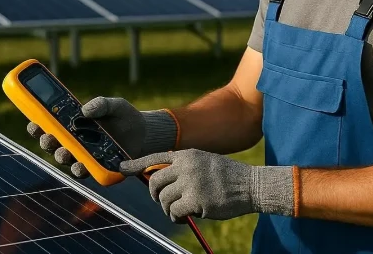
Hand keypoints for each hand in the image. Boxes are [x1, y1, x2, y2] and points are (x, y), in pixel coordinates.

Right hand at [27, 96, 175, 178]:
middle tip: (49, 137)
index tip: (33, 122)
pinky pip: (85, 172)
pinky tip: (82, 165)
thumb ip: (101, 104)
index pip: (49, 126)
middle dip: (47, 142)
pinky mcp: (97, 169)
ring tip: (64, 152)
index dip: (37, 126)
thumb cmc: (124, 117)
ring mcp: (84, 157)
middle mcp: (75, 142)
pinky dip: (82, 169)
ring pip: (66, 160)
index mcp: (73, 125)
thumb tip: (85, 110)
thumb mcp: (114, 105)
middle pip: (53, 145)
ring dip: (61, 157)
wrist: (145, 133)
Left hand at [120, 149, 259, 221]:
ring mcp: (190, 182)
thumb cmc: (227, 177)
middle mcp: (186, 165)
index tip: (122, 167)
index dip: (136, 164)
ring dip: (169, 209)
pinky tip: (188, 216)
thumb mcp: (204, 162)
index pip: (155, 158)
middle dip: (155, 195)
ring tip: (182, 210)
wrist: (250, 185)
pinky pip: (175, 211)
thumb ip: (184, 167)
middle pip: (154, 181)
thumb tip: (159, 179)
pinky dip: (177, 217)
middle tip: (164, 202)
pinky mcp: (196, 199)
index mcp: (187, 155)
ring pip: (164, 199)